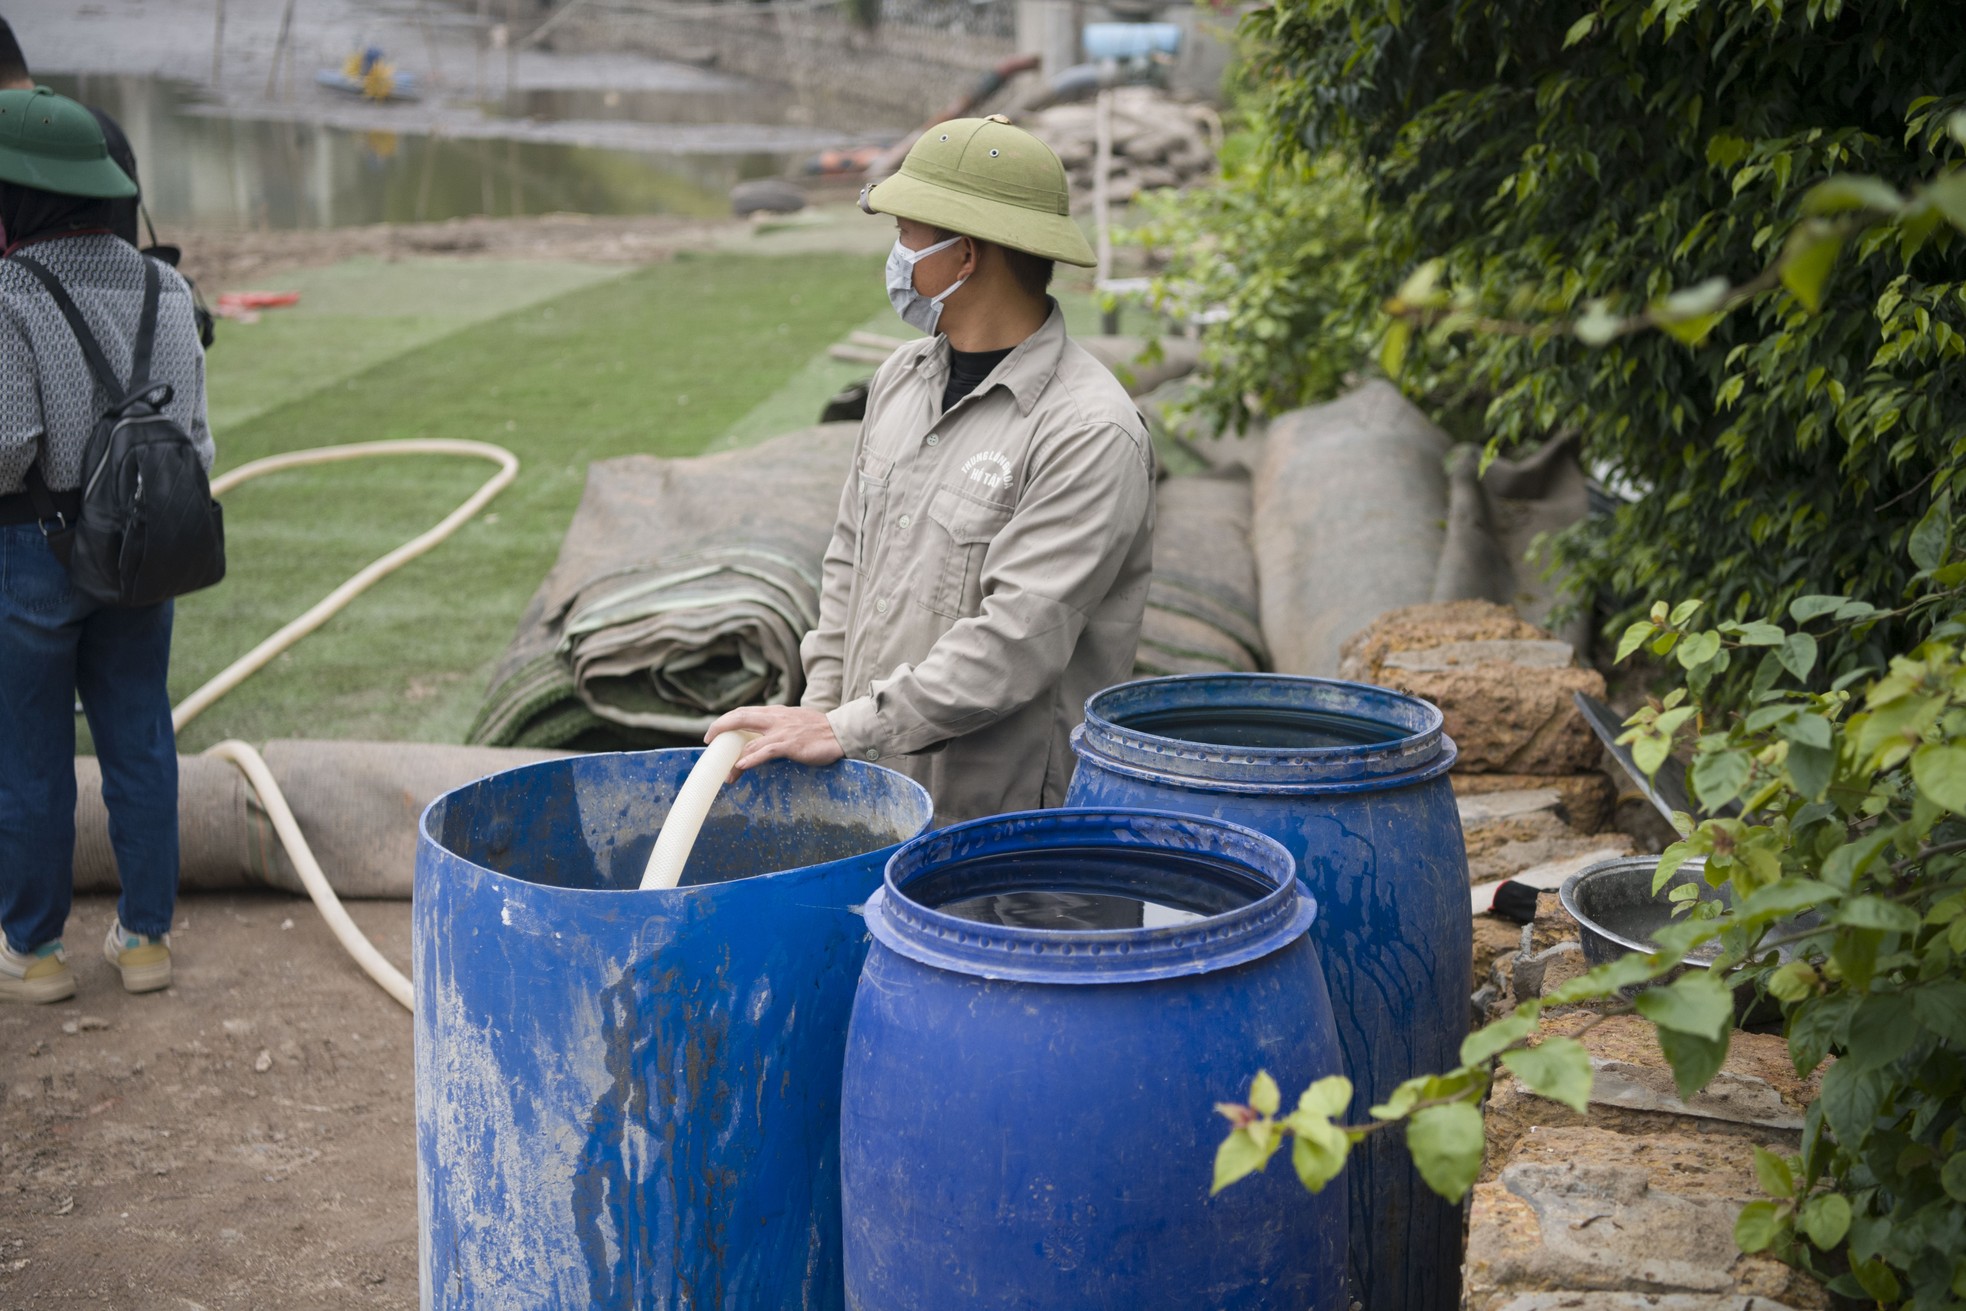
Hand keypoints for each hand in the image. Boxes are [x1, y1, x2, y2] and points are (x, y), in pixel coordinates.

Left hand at [705, 706, 843, 775]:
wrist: (841, 732)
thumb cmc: (821, 731)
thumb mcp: (795, 722)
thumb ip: (779, 727)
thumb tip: (764, 740)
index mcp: (776, 712)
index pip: (744, 713)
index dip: (726, 720)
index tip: (715, 732)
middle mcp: (775, 718)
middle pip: (740, 718)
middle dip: (720, 728)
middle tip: (708, 742)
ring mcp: (782, 731)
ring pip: (749, 742)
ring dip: (734, 759)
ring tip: (727, 775)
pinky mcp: (790, 744)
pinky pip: (765, 751)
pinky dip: (751, 759)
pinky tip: (740, 767)